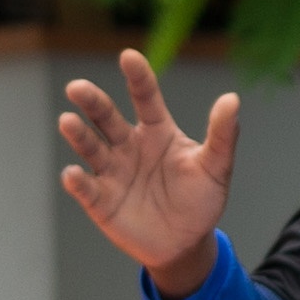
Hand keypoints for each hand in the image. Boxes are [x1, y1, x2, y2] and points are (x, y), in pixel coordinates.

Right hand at [59, 49, 241, 295]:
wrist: (186, 243)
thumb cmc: (200, 199)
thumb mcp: (216, 167)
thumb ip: (222, 135)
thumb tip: (232, 98)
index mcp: (157, 130)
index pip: (145, 97)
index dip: (138, 77)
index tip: (128, 56)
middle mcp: (128, 145)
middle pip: (107, 117)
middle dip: (92, 102)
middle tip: (77, 88)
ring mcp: (112, 171)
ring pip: (91, 147)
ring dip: (78, 135)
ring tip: (67, 122)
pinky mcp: (100, 200)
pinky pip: (86, 188)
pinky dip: (77, 181)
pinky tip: (73, 173)